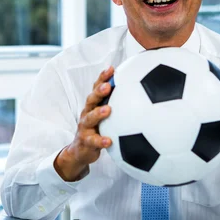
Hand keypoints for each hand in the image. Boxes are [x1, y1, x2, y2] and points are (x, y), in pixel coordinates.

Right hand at [54, 66, 114, 180]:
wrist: (80, 150)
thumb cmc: (97, 129)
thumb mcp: (103, 116)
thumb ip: (116, 104)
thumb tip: (138, 92)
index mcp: (93, 105)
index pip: (97, 88)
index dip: (103, 78)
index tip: (112, 69)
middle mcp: (87, 113)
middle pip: (91, 99)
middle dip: (98, 91)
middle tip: (107, 86)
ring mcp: (85, 127)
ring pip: (89, 118)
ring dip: (98, 113)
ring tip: (107, 110)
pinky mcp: (86, 141)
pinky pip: (93, 141)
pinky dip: (101, 141)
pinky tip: (109, 141)